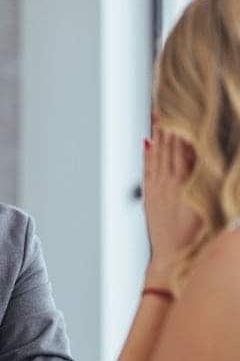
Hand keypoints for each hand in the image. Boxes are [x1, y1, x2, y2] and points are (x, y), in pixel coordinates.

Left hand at [143, 125, 200, 286]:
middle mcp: (169, 182)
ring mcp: (157, 189)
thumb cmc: (199, 237)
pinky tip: (147, 143)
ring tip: (157, 115)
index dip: (184, 129)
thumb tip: (212, 164)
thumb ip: (211, 183)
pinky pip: (147, 171)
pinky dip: (148, 155)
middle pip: (169, 147)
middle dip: (169, 125)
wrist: (174, 258)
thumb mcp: (211, 207)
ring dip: (158, 135)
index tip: (184, 111)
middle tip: (166, 103)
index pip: (185, 148)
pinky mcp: (149, 198)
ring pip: (157, 156)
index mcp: (187, 183)